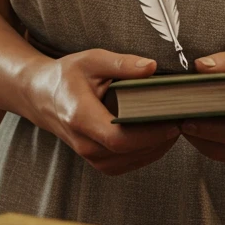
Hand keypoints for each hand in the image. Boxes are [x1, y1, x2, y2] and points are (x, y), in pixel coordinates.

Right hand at [22, 50, 180, 176]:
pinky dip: (144, 154)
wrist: (40, 96)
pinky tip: (159, 137)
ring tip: (176, 127)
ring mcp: (88, 155)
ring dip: (155, 149)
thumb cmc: (67, 75)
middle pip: (127, 154)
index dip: (149, 135)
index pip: (118, 138)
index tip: (173, 121)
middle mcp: (83, 143)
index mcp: (80, 117)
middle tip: (183, 120)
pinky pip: (124, 164)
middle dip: (159, 140)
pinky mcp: (94, 160)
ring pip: (128, 163)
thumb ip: (122, 64)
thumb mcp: (92, 59)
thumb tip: (152, 67)